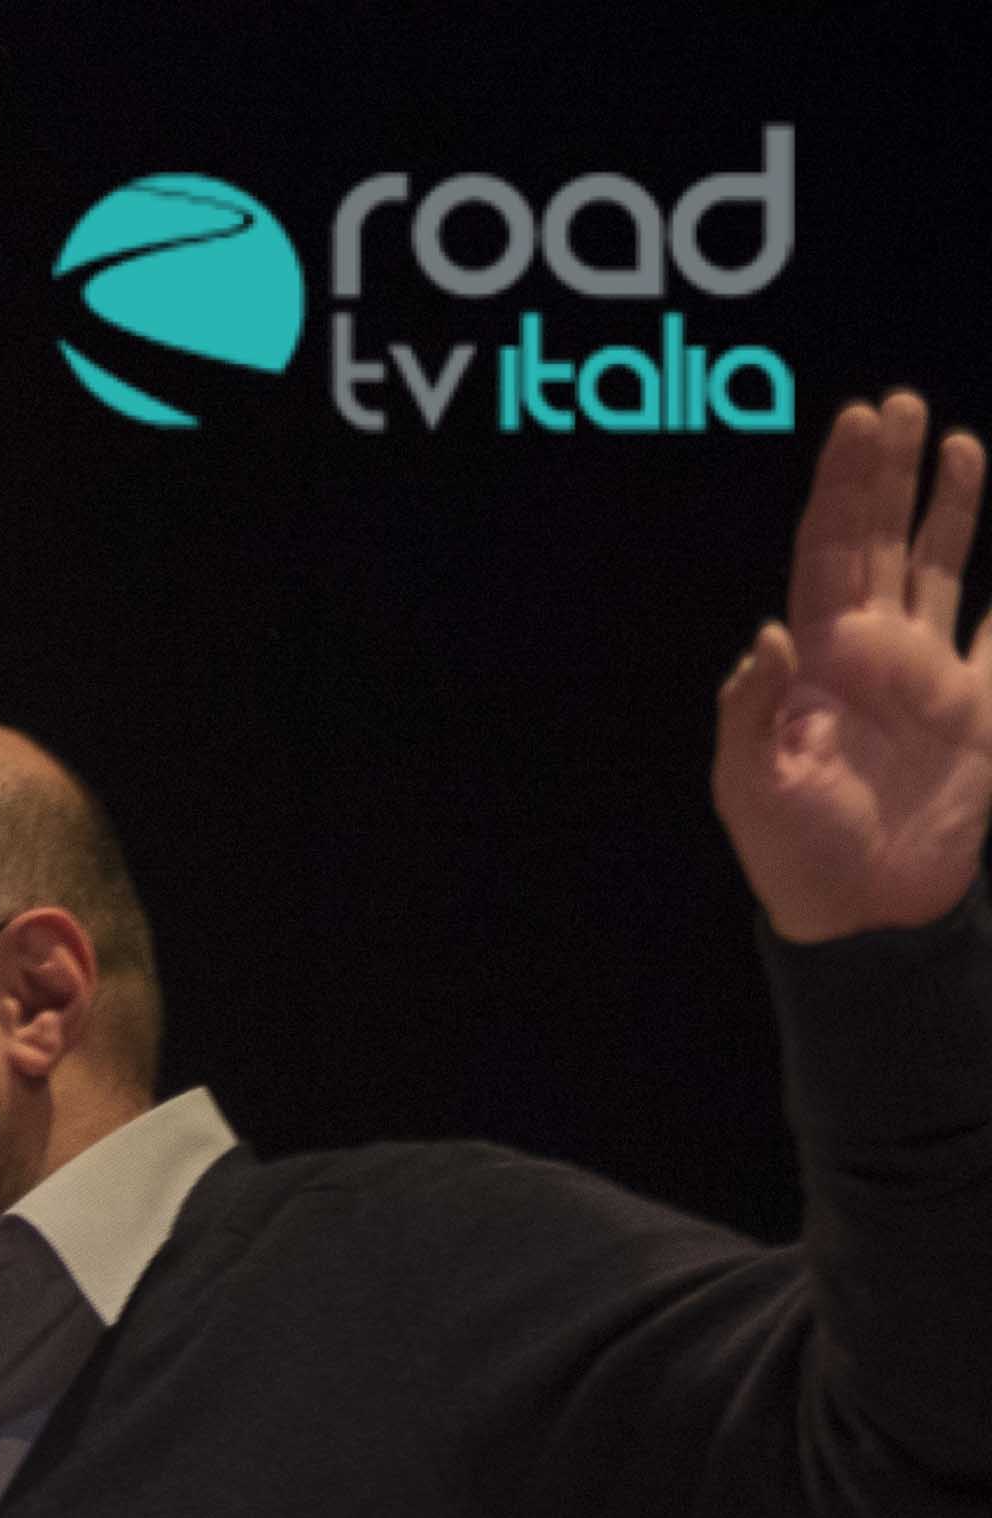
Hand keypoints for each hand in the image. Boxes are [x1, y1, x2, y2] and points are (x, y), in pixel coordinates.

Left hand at [715, 388, 987, 942]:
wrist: (865, 912)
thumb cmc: (794, 854)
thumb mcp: (752, 788)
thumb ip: (751, 713)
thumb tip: (769, 632)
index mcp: (820, 660)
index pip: (829, 550)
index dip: (842, 486)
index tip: (857, 422)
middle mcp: (873, 652)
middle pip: (881, 540)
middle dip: (888, 474)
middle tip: (898, 403)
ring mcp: (928, 675)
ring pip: (940, 568)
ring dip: (948, 508)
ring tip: (958, 443)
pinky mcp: (978, 708)